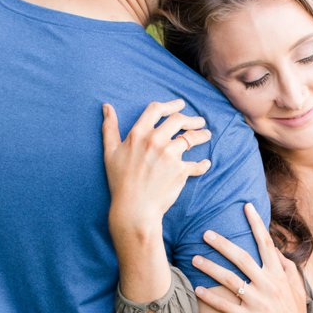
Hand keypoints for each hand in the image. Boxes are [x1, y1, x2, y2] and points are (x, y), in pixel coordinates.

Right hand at [103, 99, 211, 238]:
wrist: (133, 208)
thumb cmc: (119, 181)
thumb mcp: (109, 152)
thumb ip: (109, 128)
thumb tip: (107, 106)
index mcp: (138, 134)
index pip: (156, 110)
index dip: (170, 105)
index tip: (180, 104)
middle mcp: (155, 141)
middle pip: (179, 120)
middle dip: (191, 119)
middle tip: (199, 121)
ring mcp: (170, 155)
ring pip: (192, 138)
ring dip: (201, 135)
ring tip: (206, 135)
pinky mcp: (181, 170)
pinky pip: (197, 164)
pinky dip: (203, 164)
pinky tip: (205, 163)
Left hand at [192, 203, 312, 312]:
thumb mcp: (297, 289)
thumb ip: (286, 269)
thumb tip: (276, 251)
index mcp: (278, 275)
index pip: (266, 243)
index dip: (256, 223)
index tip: (246, 206)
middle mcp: (268, 285)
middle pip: (242, 258)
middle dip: (222, 244)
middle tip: (205, 232)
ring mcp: (258, 302)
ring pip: (229, 280)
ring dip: (210, 268)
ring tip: (193, 259)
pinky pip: (225, 306)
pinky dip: (210, 297)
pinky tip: (196, 290)